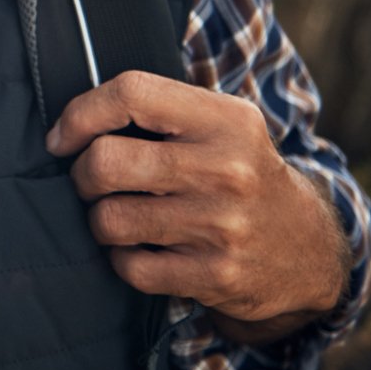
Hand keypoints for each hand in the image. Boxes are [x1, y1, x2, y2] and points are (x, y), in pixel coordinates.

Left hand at [47, 70, 348, 331]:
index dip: (81, 113)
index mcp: (225, 119)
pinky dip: (121, 259)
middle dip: (81, 174)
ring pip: (109, 219)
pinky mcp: (216, 276)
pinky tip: (140, 249)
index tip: (62, 137)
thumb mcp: (221, 124)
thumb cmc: (240, 173)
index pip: (131, 93)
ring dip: (99, 220)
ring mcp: (222, 226)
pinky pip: (130, 267)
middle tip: (91, 181)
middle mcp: (226, 169)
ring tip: (118, 215)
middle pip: (106, 162)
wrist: (308, 249)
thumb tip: (71, 118)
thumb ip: (161, 109)